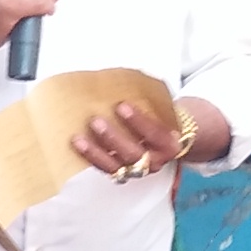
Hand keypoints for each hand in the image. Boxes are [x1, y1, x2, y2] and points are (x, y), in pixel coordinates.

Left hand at [70, 98, 219, 186]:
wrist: (167, 137)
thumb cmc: (162, 117)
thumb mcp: (164, 108)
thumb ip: (152, 98)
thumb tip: (127, 77)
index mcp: (171, 144)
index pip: (156, 134)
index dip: (139, 121)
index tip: (123, 105)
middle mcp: (156, 161)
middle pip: (134, 154)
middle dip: (113, 138)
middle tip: (96, 120)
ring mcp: (138, 170)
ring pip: (117, 166)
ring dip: (97, 152)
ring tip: (80, 138)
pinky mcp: (122, 173)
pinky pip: (105, 169)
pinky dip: (91, 157)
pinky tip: (79, 145)